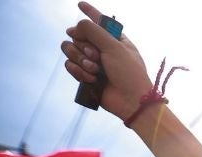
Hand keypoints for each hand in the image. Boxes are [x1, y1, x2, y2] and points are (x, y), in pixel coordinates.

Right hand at [62, 2, 153, 120]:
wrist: (130, 101)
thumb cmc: (129, 73)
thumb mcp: (114, 47)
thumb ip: (93, 31)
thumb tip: (74, 28)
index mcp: (115, 39)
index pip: (100, 21)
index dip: (90, 12)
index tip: (80, 4)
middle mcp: (102, 48)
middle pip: (77, 35)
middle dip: (83, 45)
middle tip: (96, 56)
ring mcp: (93, 62)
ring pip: (70, 50)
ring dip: (80, 59)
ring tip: (95, 70)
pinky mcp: (85, 75)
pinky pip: (70, 66)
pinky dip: (79, 72)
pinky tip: (91, 79)